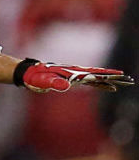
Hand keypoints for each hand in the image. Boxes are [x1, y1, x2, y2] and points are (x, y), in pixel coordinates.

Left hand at [19, 61, 133, 93]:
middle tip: (128, 80)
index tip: (119, 76)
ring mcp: (76, 76)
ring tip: (123, 83)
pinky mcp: (74, 80)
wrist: (30, 73)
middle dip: (113, 77)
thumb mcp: (44, 81)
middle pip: (99, 75)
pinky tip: (108, 86)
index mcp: (73, 72)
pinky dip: (101, 84)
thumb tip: (68, 86)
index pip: (93, 74)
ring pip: (97, 78)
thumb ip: (55, 83)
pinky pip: (91, 82)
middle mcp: (77, 73)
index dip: (106, 75)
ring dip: (110, 81)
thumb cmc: (36, 77)